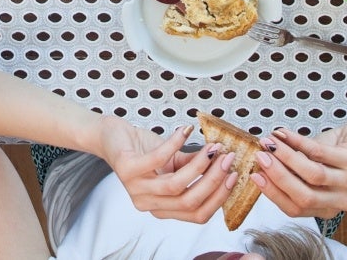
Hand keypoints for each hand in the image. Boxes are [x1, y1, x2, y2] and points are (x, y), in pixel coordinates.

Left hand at [98, 119, 238, 222]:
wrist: (111, 136)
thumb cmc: (143, 149)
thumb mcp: (174, 161)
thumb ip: (195, 166)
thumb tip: (224, 160)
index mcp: (163, 207)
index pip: (198, 215)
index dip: (219, 197)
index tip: (235, 176)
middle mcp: (148, 203)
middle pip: (190, 202)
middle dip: (214, 179)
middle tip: (228, 158)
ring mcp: (136, 189)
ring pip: (176, 186)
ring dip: (199, 165)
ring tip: (212, 147)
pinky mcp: (127, 169)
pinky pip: (158, 159)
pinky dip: (175, 144)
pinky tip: (185, 131)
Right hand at [252, 118, 346, 218]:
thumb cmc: (336, 150)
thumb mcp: (311, 165)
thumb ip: (291, 171)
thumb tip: (260, 166)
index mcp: (327, 208)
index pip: (294, 209)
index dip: (272, 192)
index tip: (254, 175)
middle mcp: (341, 201)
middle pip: (303, 196)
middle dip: (277, 176)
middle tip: (260, 156)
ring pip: (312, 175)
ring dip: (285, 157)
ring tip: (269, 142)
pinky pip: (320, 153)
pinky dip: (298, 141)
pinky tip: (284, 133)